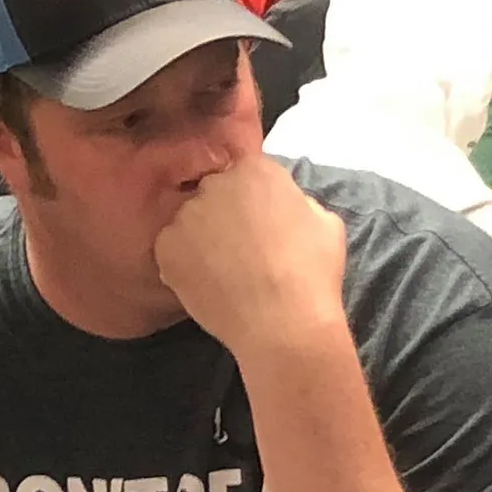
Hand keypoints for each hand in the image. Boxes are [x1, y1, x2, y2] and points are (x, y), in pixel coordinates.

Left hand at [154, 156, 347, 353]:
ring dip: (201, 239)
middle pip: (213, 194)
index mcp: (256, 169)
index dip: (251, 201)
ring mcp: (186, 216)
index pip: (245, 174)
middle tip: (239, 250)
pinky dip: (182, 264)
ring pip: (189, 222)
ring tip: (221, 271)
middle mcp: (215, 184)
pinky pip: (170, 250)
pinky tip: (205, 283)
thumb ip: (297, 202)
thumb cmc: (312, 273)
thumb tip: (282, 206)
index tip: (258, 223)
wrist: (281, 322)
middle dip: (224, 215)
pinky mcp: (166, 249)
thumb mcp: (325, 222)